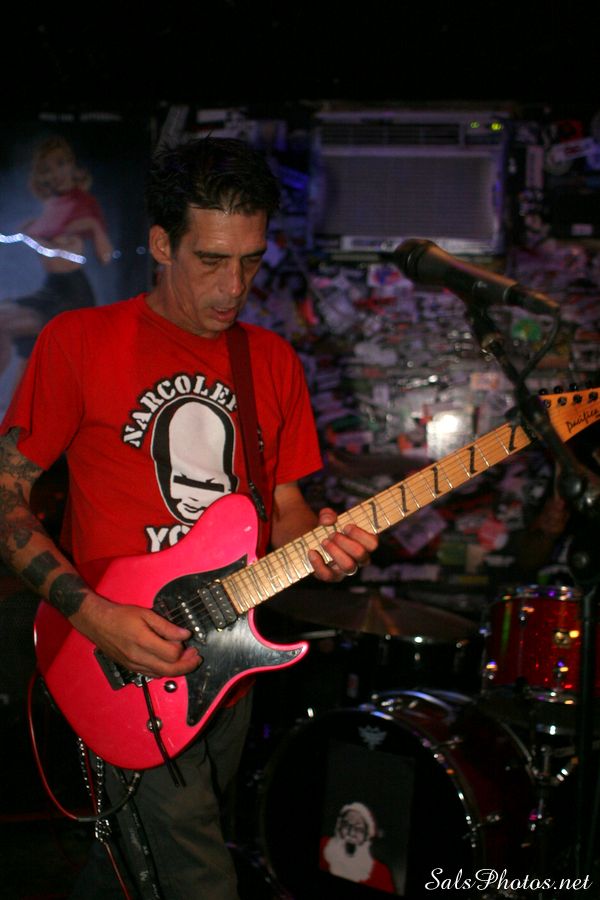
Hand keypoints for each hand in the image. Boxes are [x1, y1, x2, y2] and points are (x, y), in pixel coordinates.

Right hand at [71, 593, 200, 677]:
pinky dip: (164, 670)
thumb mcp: (146, 614)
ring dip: (177, 669)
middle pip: (169, 670)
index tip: (187, 641)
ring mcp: (134, 665)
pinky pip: (151, 674)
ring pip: (161, 674)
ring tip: (186, 659)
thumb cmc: (120, 616)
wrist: (98, 623)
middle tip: (196, 657)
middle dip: (187, 666)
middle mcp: (138, 657)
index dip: (183, 649)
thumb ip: (166, 626)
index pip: (171, 654)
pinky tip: (169, 662)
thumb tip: (184, 635)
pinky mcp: (131, 667)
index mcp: (143, 641)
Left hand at [308, 507, 377, 582]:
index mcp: (363, 544)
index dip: (361, 535)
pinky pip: (328, 575)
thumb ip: (327, 515)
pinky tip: (312, 552)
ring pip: (349, 566)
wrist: (311, 543)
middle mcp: (357, 559)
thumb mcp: (326, 519)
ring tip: (324, 542)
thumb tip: (329, 520)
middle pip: (361, 554)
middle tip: (332, 534)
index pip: (372, 543)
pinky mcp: (331, 576)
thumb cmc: (326, 530)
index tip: (346, 526)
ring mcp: (345, 570)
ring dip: (335, 552)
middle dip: (346, 542)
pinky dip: (318, 563)